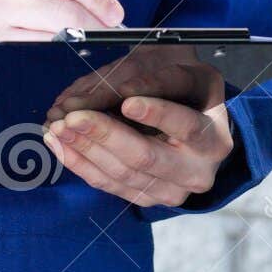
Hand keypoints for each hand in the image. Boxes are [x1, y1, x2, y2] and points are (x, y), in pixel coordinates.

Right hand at [0, 0, 123, 76]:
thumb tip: (95, 2)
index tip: (116, 12)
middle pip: (66, 10)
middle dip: (98, 24)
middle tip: (111, 33)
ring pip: (54, 38)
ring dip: (81, 45)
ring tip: (91, 46)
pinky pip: (35, 58)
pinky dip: (56, 58)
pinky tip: (63, 60)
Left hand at [41, 83, 233, 207]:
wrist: (196, 133)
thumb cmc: (186, 93)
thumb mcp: (180, 72)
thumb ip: (148, 77)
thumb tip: (107, 93)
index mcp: (214, 138)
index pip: (186, 125)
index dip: (156, 113)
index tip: (127, 101)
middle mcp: (197, 172)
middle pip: (146, 157)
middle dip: (105, 135)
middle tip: (73, 117)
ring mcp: (171, 191)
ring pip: (122, 173)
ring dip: (84, 148)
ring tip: (57, 126)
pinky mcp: (146, 199)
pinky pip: (108, 184)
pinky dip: (80, 163)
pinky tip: (58, 143)